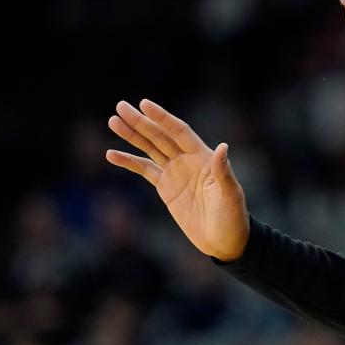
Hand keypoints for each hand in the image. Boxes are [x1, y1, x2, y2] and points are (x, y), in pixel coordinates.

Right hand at [106, 99, 249, 261]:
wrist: (224, 240)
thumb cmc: (232, 216)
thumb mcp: (230, 194)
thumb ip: (223, 171)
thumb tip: (223, 147)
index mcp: (203, 157)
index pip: (179, 131)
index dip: (162, 118)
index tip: (144, 104)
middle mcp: (188, 160)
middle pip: (160, 136)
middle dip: (141, 122)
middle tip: (120, 106)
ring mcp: (176, 172)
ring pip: (150, 149)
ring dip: (132, 136)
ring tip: (113, 121)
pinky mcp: (166, 188)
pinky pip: (144, 170)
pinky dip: (129, 162)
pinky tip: (111, 154)